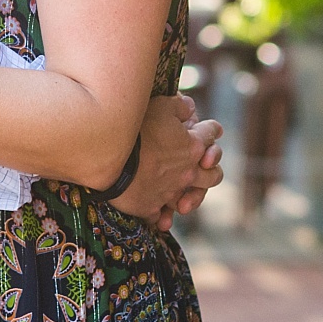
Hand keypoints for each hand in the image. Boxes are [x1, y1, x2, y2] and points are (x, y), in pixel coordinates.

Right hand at [110, 94, 223, 227]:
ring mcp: (170, 192)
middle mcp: (187, 172)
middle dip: (212, 168)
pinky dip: (162, 214)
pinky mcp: (151, 207)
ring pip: (193, 200)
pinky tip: (158, 213)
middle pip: (214, 175)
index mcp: (193, 146)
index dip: (211, 129)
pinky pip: (162, 216)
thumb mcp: (160, 105)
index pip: (212, 134)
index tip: (210, 128)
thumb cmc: (136, 128)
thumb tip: (190, 108)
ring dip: (192, 197)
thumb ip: (180, 106)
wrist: (108, 157)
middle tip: (204, 162)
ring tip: (185, 195)